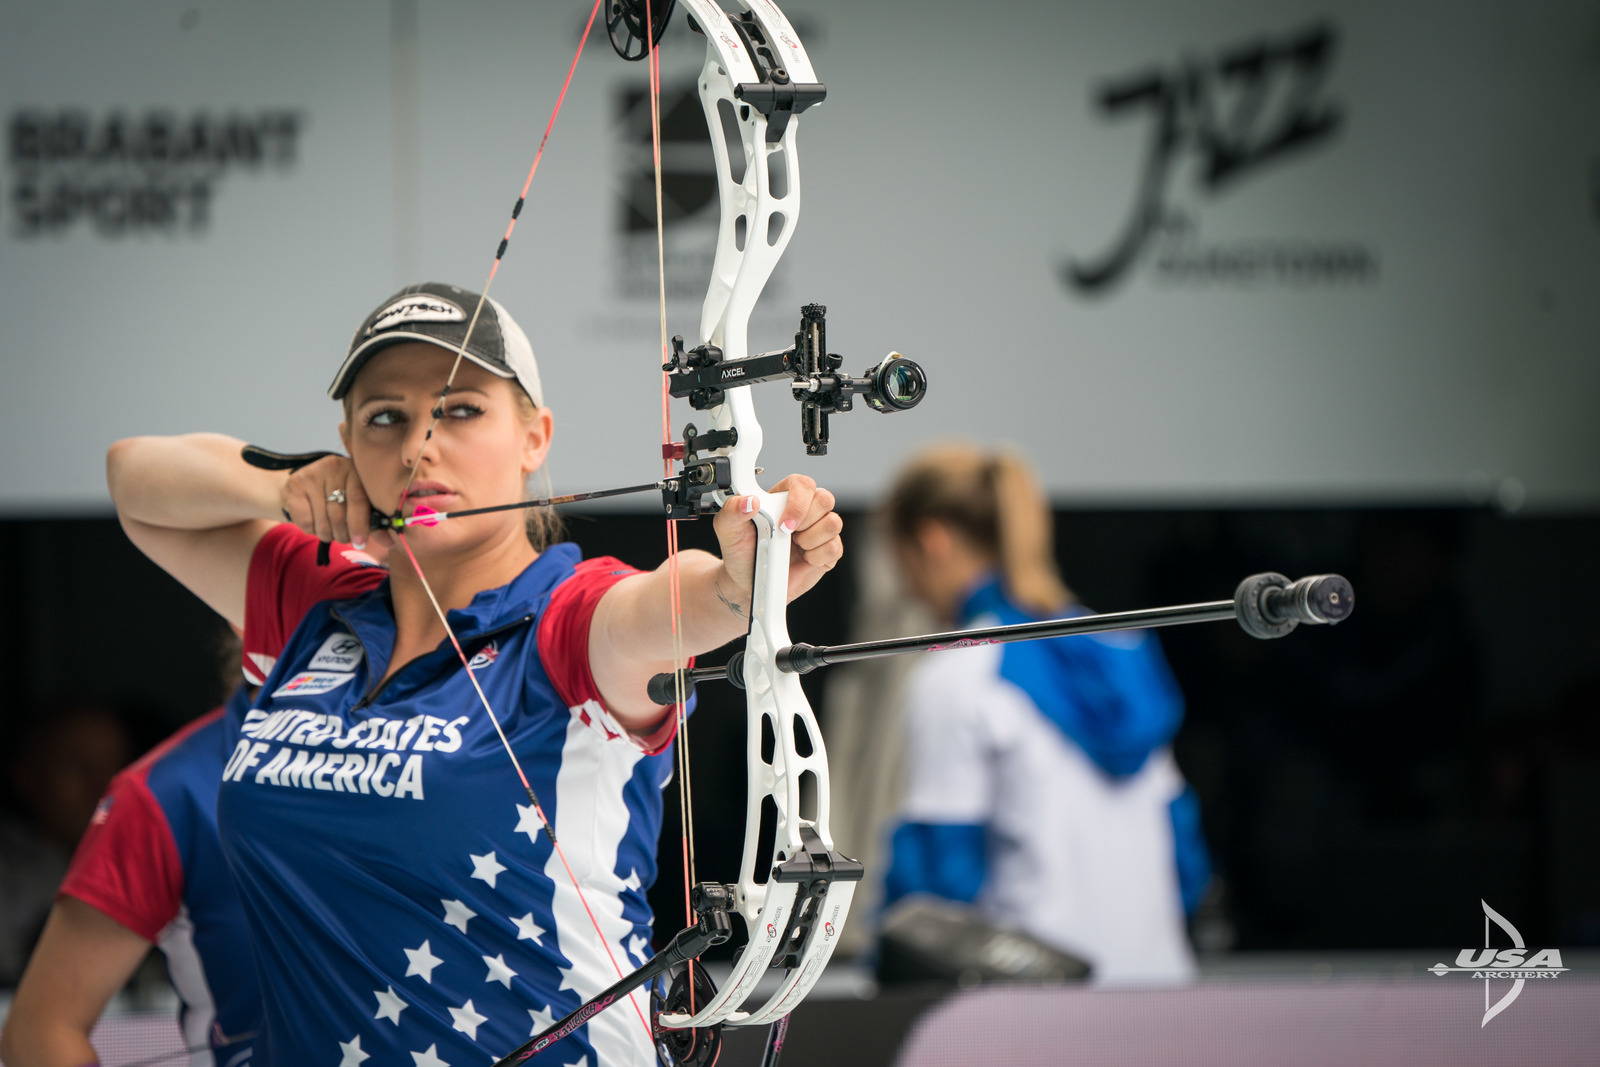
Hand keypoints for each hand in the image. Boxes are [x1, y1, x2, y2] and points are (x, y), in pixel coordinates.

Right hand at [280, 454, 387, 552]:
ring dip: (327, 534)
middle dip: (343, 534)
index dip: (360, 524)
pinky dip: (311, 530)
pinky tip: (314, 523)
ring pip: (323, 520)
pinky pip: (305, 521)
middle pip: (339, 513)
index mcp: (355, 470)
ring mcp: (311, 474)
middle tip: (344, 539)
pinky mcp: (294, 485)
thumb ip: (372, 522)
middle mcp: (334, 467)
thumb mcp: (356, 504)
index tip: (360, 543)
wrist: (301, 488)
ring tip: (329, 531)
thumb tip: (390, 542)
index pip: (359, 499)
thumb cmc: (335, 498)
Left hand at [711, 474, 842, 605]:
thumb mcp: (727, 529)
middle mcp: (805, 511)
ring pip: (834, 523)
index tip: (784, 523)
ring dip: (811, 539)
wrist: (747, 582)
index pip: (803, 484)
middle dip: (806, 521)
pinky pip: (835, 548)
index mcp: (783, 497)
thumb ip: (732, 510)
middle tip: (787, 534)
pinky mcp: (827, 551)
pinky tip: (803, 559)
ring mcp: (818, 531)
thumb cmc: (741, 551)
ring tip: (794, 547)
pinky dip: (817, 556)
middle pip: (825, 499)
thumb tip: (748, 502)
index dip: (798, 501)